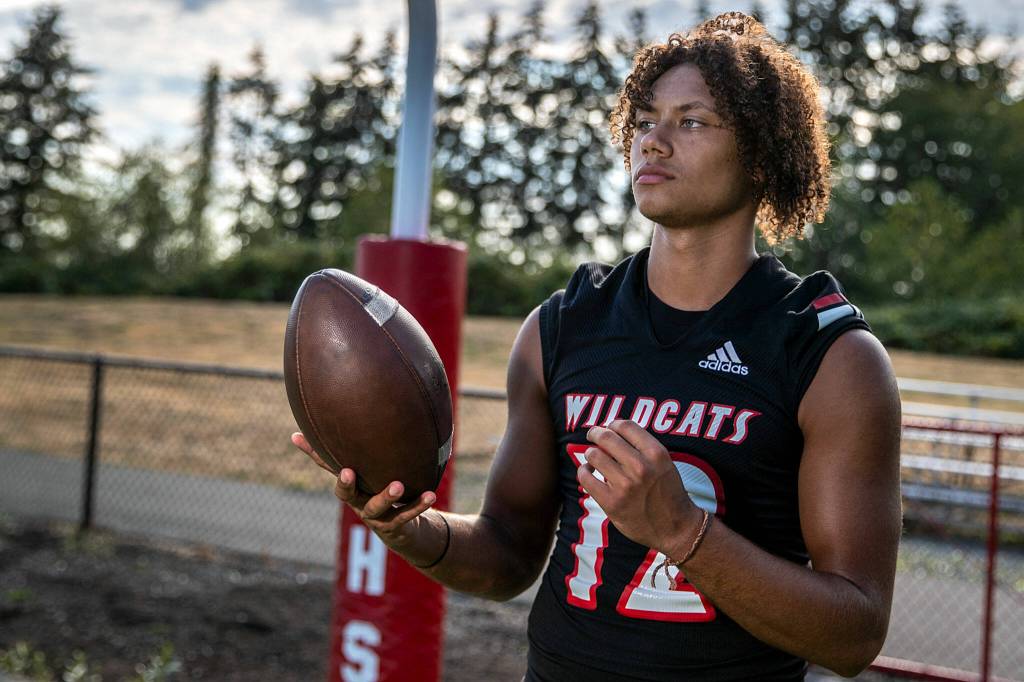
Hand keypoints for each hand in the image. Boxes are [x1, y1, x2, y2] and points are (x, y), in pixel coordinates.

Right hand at [290, 432, 435, 550]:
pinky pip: (405, 516)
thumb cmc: (377, 491)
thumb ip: (351, 451)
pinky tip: (430, 495)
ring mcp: (375, 516)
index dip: (314, 454)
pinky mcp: (394, 526)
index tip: (299, 437)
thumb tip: (312, 423)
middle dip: (346, 484)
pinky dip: (418, 506)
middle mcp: (357, 501)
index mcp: (349, 484)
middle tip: (348, 472)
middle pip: (346, 495)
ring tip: (398, 485)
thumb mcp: (364, 470)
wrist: (401, 529)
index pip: (327, 466)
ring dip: (386, 496)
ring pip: (377, 508)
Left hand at [577, 420, 701, 553]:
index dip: (613, 424)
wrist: (677, 528)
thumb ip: (642, 447)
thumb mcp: (664, 463)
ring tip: (594, 458)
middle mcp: (641, 467)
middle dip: (595, 433)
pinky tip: (589, 472)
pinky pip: (585, 477)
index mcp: (656, 454)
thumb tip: (610, 431)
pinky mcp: (612, 503)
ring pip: (594, 455)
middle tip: (592, 434)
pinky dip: (584, 471)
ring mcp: (625, 486)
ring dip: (591, 453)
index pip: (625, 425)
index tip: (608, 428)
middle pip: (606, 437)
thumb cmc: (667, 493)